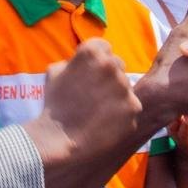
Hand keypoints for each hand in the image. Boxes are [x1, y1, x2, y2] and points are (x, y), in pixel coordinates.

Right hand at [33, 39, 142, 158]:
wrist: (59, 140)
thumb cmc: (54, 107)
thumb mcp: (53, 73)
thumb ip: (71, 62)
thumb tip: (81, 63)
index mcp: (91, 52)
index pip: (103, 47)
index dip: (96, 62)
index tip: (89, 76)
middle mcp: (111, 65)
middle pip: (117, 65)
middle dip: (108, 77)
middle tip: (94, 96)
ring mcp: (125, 87)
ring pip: (126, 87)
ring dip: (116, 96)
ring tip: (99, 113)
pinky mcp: (134, 108)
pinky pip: (130, 107)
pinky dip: (122, 114)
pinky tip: (106, 124)